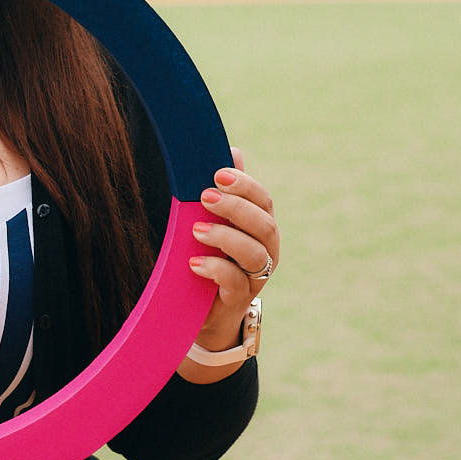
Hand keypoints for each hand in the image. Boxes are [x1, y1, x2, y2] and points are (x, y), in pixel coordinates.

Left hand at [186, 146, 280, 357]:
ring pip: (255, 252)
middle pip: (264, 223)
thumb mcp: (215, 221)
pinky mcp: (239, 298)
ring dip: (225, 236)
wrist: (204, 309)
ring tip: (197, 230)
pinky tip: (194, 263)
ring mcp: (256, 276)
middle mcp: (266, 250)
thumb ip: (225, 191)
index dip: (245, 185)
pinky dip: (216, 269)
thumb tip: (232, 151)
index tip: (218, 174)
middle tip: (205, 196)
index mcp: (261, 226)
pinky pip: (236, 282)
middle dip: (236, 207)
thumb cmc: (212, 255)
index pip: (263, 201)